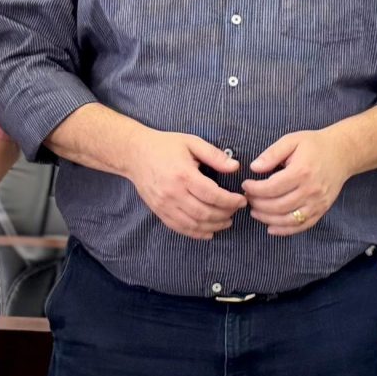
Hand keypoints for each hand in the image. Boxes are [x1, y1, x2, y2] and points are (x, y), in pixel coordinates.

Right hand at [126, 129, 246, 240]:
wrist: (135, 154)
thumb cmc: (164, 146)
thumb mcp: (191, 142)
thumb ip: (214, 155)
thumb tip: (235, 167)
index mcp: (183, 175)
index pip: (213, 195)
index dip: (231, 201)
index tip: (242, 200)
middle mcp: (173, 193)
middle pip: (205, 213)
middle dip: (225, 214)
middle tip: (236, 210)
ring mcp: (164, 205)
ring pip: (194, 224)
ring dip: (214, 226)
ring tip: (227, 221)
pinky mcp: (159, 211)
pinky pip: (180, 228)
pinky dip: (196, 233)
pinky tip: (208, 231)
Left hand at [241, 129, 353, 236]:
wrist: (342, 153)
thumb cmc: (315, 145)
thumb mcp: (291, 141)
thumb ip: (272, 153)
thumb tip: (254, 167)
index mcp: (301, 171)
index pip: (272, 187)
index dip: (255, 189)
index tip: (246, 185)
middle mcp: (310, 190)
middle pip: (278, 206)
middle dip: (258, 204)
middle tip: (248, 199)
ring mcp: (317, 203)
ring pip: (288, 219)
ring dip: (267, 219)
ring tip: (255, 212)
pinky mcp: (321, 210)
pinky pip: (302, 225)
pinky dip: (285, 230)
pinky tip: (271, 227)